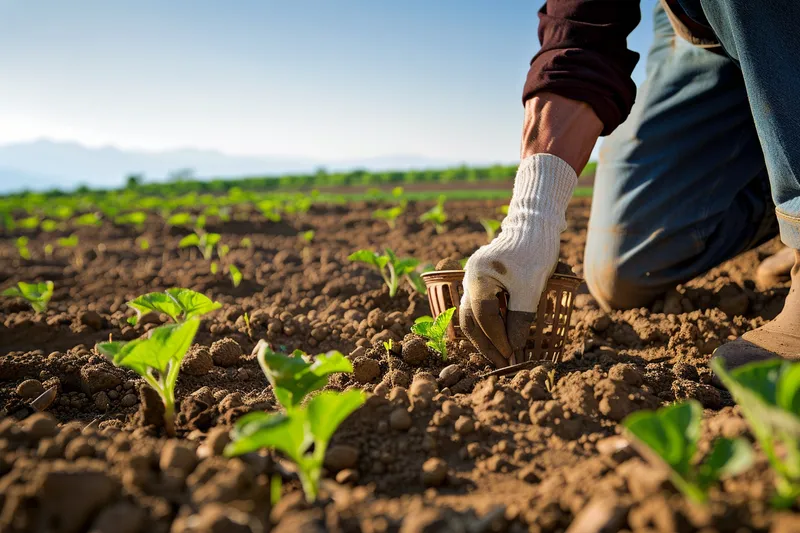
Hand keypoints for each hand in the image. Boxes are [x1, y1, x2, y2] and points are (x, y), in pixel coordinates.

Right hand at [460, 154, 576, 366]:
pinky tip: (500, 334)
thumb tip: (514, 347)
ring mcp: (474, 277)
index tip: (511, 355)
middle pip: (471, 319)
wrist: (536, 223)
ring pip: (473, 314)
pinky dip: (489, 323)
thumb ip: (520, 317)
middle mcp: (469, 277)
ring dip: (485, 336)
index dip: (497, 339)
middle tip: (501, 362)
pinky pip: (480, 305)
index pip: (483, 316)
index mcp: (477, 277)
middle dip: (486, 343)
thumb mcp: (530, 287)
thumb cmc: (535, 251)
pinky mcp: (483, 278)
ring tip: (499, 353)